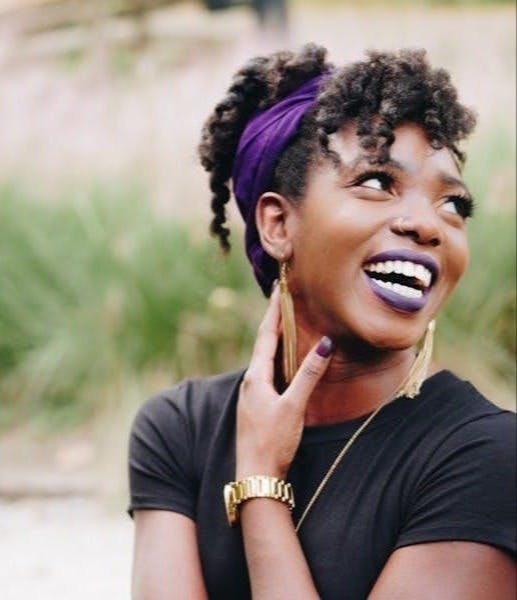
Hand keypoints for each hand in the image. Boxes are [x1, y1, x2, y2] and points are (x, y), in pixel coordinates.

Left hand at [235, 285, 333, 480]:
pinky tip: (283, 361)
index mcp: (256, 377)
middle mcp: (251, 381)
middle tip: (282, 298)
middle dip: (273, 320)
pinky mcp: (258, 405)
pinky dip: (276, 358)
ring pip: (264, 358)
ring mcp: (253, 394)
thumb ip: (309, 375)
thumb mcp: (293, 406)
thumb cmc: (273, 442)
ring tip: (284, 322)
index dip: (273, 312)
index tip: (278, 290)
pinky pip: (267, 371)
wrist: (256, 475)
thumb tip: (324, 344)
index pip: (266, 336)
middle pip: (263, 343)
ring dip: (274, 338)